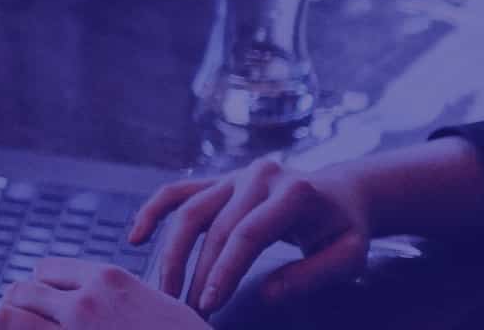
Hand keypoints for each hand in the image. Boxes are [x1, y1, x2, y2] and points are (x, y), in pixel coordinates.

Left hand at [0, 259, 208, 328]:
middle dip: (16, 309)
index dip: (41, 290)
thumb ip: (118, 295)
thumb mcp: (157, 304)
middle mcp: (85, 302)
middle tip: (21, 325)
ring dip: (4, 325)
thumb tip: (91, 294)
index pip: (46, 270)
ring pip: (4, 317)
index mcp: (109, 279)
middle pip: (20, 291)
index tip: (44, 306)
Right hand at [134, 159, 373, 311]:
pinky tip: (136, 237)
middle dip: (198, 271)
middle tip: (188, 308)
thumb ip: (311, 275)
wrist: (341, 192)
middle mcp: (259, 176)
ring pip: (189, 211)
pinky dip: (153, 211)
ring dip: (172, 252)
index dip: (225, 270)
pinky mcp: (218, 181)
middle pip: (215, 226)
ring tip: (166, 289)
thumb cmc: (344, 228)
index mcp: (292, 192)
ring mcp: (234, 176)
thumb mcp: (347, 254)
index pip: (247, 233)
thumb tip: (267, 295)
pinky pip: (178, 192)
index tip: (210, 303)